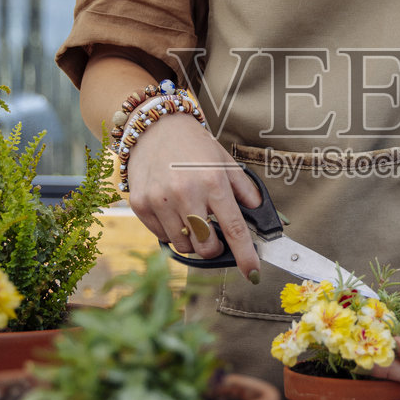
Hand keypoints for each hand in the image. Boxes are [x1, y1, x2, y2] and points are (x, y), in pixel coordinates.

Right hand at [124, 115, 261, 280]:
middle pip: (205, 247)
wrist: (155, 126)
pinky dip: (171, 232)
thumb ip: (244, 189)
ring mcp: (160, 200)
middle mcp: (186, 193)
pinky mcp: (140, 204)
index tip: (252, 273)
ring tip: (190, 217)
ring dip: (191, 241)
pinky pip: (161, 237)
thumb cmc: (194, 145)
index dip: (245, 255)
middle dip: (214, 248)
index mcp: (213, 182)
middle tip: (214, 234)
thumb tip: (258, 214)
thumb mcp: (225, 161)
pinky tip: (173, 211)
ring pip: (182, 246)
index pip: (233, 229)